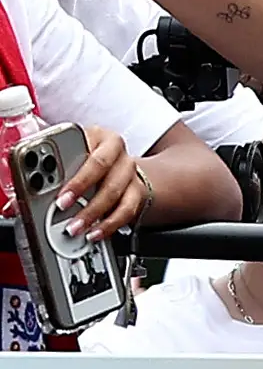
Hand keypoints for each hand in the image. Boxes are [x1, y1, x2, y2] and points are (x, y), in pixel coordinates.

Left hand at [58, 126, 145, 241]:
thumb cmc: (86, 163)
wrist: (119, 170)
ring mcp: (129, 171)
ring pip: (116, 190)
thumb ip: (49, 174)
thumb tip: (19, 199)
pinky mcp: (138, 191)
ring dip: (93, 212)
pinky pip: (128, 209)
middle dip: (80, 188)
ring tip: (75, 227)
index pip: (83, 145)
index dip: (67, 164)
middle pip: (102, 167)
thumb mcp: (69, 159)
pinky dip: (110, 224)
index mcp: (96, 136)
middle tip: (61, 206)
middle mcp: (116, 151)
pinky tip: (95, 232)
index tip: (50, 182)